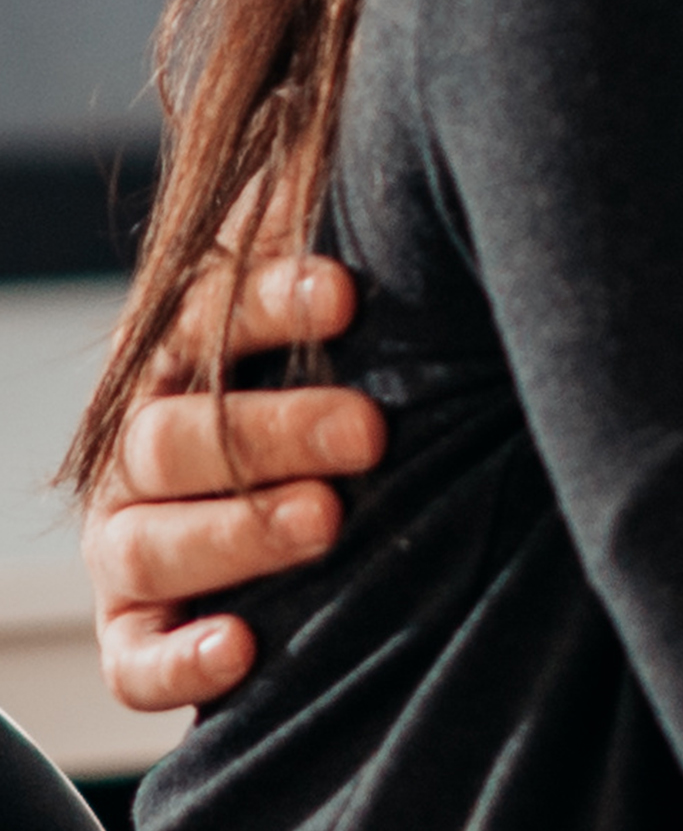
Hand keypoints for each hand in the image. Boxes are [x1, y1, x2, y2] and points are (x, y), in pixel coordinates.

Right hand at [88, 252, 385, 712]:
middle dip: (272, 433)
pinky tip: (243, 648)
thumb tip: (402, 167)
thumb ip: (340, 252)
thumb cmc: (357, 373)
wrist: (335, 488)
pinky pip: (135, 661)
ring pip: (151, 545)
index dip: (267, 305)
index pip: (196, 320)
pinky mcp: (140, 631)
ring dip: (236, 534)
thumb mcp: (344, 306)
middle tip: (368, 430)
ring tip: (326, 520)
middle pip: (174, 439)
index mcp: (176, 359)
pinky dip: (178, 663)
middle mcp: (139, 452)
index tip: (348, 294)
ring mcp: (132, 543)